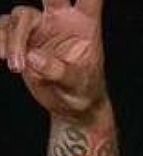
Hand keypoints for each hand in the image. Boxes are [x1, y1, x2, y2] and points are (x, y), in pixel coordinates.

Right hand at [0, 0, 106, 122]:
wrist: (70, 104)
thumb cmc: (82, 90)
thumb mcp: (75, 84)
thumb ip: (56, 71)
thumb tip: (33, 58)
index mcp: (84, 24)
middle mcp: (61, 18)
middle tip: (33, 14)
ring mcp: (40, 25)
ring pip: (19, 17)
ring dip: (15, 42)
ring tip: (18, 68)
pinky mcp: (22, 37)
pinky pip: (4, 29)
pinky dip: (1, 42)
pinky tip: (3, 57)